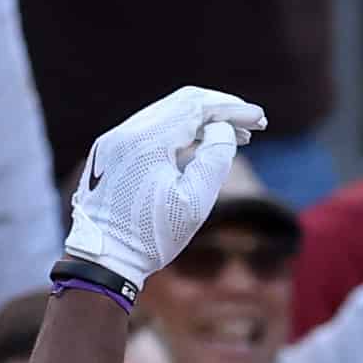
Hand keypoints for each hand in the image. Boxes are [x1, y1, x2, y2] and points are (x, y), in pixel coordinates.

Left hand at [67, 87, 266, 289]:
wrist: (102, 259)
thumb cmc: (151, 237)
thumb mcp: (194, 204)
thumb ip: (215, 160)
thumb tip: (222, 129)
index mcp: (146, 141)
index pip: (196, 107)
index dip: (232, 108)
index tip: (259, 117)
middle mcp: (125, 131)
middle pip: (181, 102)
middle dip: (220, 109)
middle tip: (252, 123)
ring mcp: (114, 140)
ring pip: (166, 113)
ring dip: (201, 120)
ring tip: (233, 135)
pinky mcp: (111, 151)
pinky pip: (151, 128)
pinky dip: (180, 131)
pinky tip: (200, 144)